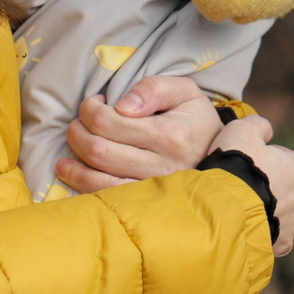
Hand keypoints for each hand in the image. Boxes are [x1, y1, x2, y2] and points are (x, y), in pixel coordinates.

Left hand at [53, 75, 222, 192]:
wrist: (222, 157)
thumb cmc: (195, 119)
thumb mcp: (184, 91)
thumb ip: (154, 88)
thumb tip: (122, 105)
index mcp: (170, 134)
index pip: (109, 122)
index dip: (90, 109)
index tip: (93, 103)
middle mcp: (161, 166)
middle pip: (98, 150)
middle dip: (77, 132)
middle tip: (79, 122)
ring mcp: (152, 190)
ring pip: (97, 179)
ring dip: (73, 160)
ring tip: (73, 143)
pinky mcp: (144, 205)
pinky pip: (104, 197)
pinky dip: (81, 183)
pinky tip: (70, 170)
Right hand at [210, 114, 293, 255]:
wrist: (226, 210)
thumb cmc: (237, 166)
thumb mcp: (243, 129)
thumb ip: (258, 124)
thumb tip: (265, 130)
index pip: (286, 159)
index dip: (264, 158)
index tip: (247, 160)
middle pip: (283, 187)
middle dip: (266, 185)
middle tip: (239, 184)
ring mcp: (292, 225)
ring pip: (278, 214)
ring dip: (262, 209)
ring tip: (237, 207)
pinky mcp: (279, 245)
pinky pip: (272, 237)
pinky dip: (260, 232)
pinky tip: (243, 227)